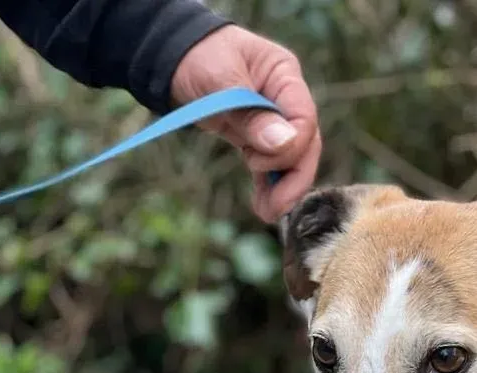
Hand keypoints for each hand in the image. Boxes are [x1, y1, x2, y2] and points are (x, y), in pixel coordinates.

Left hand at [171, 25, 321, 222]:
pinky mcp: (258, 136)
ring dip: (282, 188)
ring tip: (266, 213)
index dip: (290, 147)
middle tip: (276, 207)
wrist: (171, 54)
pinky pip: (271, 165)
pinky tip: (261, 205)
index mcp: (285, 76)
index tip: (258, 163)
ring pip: (291, 160)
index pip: (305, 119)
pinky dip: (268, 186)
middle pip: (305, 145)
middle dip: (292, 178)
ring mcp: (275, 120)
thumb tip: (283, 143)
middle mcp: (286, 99)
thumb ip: (251, 112)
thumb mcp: (219, 79)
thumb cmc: (197, 55)